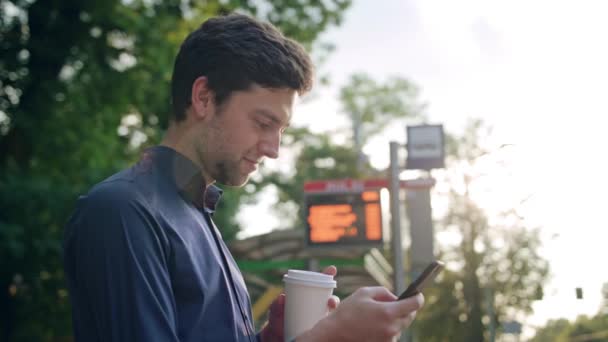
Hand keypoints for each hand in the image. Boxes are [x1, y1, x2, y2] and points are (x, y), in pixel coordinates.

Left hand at [259, 266, 339, 341]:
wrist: (276, 341)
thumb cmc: (276, 325)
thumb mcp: (275, 315)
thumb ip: (275, 308)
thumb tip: (282, 296)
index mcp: (307, 299)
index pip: (319, 285)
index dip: (327, 276)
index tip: (332, 269)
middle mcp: (317, 309)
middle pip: (330, 301)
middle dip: (334, 299)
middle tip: (330, 302)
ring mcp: (320, 322)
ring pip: (333, 316)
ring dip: (336, 314)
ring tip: (330, 315)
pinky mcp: (321, 333)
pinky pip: (330, 330)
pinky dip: (334, 328)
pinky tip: (335, 328)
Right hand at [298, 287, 423, 341]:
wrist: (335, 333)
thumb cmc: (348, 311)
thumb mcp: (364, 293)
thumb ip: (384, 292)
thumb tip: (395, 297)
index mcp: (388, 312)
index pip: (414, 305)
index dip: (418, 297)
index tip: (417, 294)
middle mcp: (391, 327)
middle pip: (410, 316)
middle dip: (405, 308)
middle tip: (395, 303)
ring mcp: (388, 339)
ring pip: (401, 326)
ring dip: (395, 319)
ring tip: (378, 316)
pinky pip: (392, 334)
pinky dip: (388, 328)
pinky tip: (374, 325)